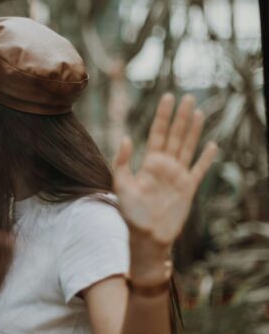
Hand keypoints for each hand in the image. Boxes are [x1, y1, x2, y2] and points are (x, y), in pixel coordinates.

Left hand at [113, 93, 217, 247]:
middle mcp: (165, 166)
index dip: (163, 115)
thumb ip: (122, 162)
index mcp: (149, 163)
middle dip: (181, 117)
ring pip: (188, 147)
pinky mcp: (189, 189)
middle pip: (175, 136)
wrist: (146, 237)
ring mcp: (178, 176)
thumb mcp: (121, 185)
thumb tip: (126, 137)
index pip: (157, 133)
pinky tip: (212, 145)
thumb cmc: (131, 213)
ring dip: (193, 130)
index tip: (168, 97)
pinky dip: (206, 158)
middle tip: (188, 97)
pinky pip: (200, 170)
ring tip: (198, 112)